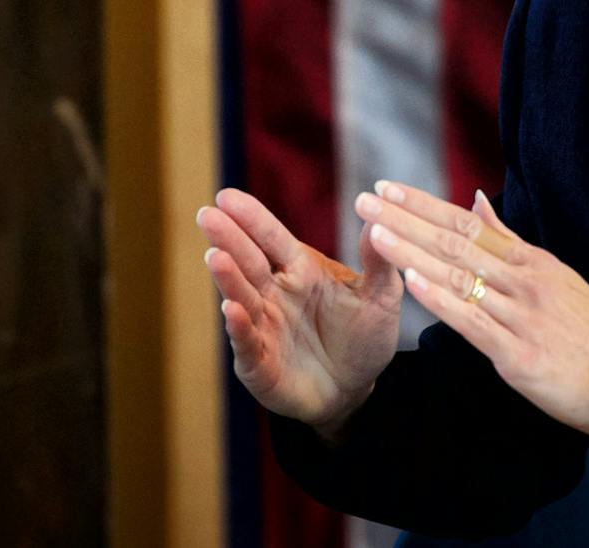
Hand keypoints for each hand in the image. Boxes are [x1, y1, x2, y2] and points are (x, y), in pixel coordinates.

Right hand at [197, 188, 401, 437]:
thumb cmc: (362, 338)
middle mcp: (274, 294)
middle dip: (228, 239)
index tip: (227, 197)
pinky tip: (230, 310)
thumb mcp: (380, 299)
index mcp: (299, 270)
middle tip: (207, 215)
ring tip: (215, 256)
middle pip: (249, 262)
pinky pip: (247, 343)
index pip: (272, 239)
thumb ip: (378, 262)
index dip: (251, 218)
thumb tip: (377, 218)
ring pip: (242, 297)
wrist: (354, 390)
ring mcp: (263, 327)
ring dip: (228, 278)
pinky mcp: (258, 364)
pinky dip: (239, 328)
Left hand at [356, 182, 588, 437]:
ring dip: (413, 252)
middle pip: (455, 243)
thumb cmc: (584, 328)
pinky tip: (411, 282)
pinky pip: (472, 321)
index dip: (424, 205)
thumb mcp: (553, 274)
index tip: (387, 188)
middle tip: (364, 199)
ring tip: (376, 233)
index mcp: (530, 261)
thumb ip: (509, 240)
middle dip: (406, 219)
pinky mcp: (517, 353)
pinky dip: (441, 299)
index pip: (468, 224)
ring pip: (458, 276)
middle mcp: (522, 281)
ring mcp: (519, 315)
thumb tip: (476, 200)